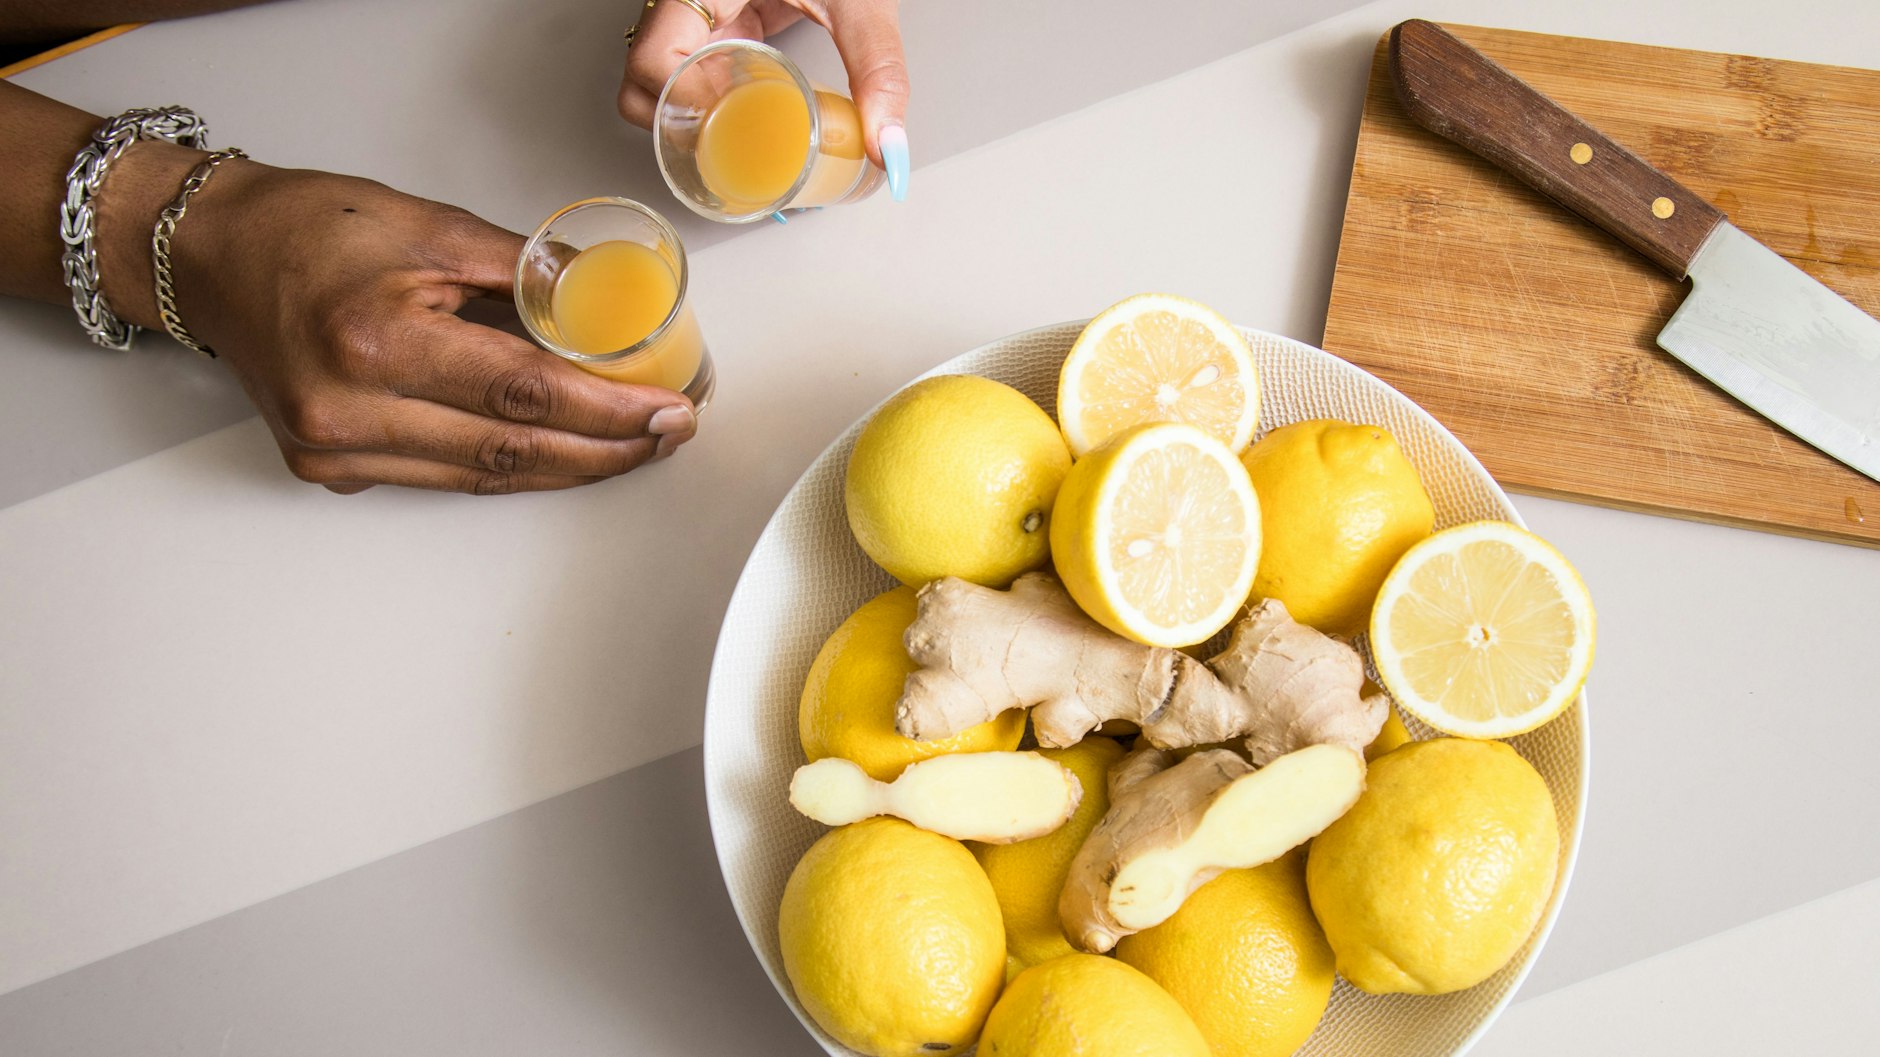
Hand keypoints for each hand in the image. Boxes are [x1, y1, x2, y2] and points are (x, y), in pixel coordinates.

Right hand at [170, 163, 697, 493]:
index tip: (668, 410)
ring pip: (484, 478)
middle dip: (605, 449)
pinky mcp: (331, 469)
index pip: (522, 392)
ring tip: (632, 446)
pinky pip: (445, 478)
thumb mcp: (429, 226)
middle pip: (511, 452)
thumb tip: (607, 299)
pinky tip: (561, 452)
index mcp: (374, 343)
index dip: (607, 410)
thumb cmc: (307, 228)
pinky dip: (509, 468)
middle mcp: (348, 412)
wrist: (210, 255)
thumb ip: (523, 270)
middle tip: (669, 434)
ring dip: (568, 467)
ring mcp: (335, 452)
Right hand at [617, 0, 909, 195]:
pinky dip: (715, 101)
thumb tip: (886, 146)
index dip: (680, 104)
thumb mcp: (860, 3)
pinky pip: (696, 69)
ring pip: (662, 81)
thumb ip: (878, 71)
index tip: (727, 127)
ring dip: (693, 117)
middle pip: (644, 81)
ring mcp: (704, 13)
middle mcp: (691, 0)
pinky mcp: (724, 20)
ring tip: (738, 135)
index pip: (654, 58)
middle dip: (677, 123)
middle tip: (727, 144)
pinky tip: (748, 116)